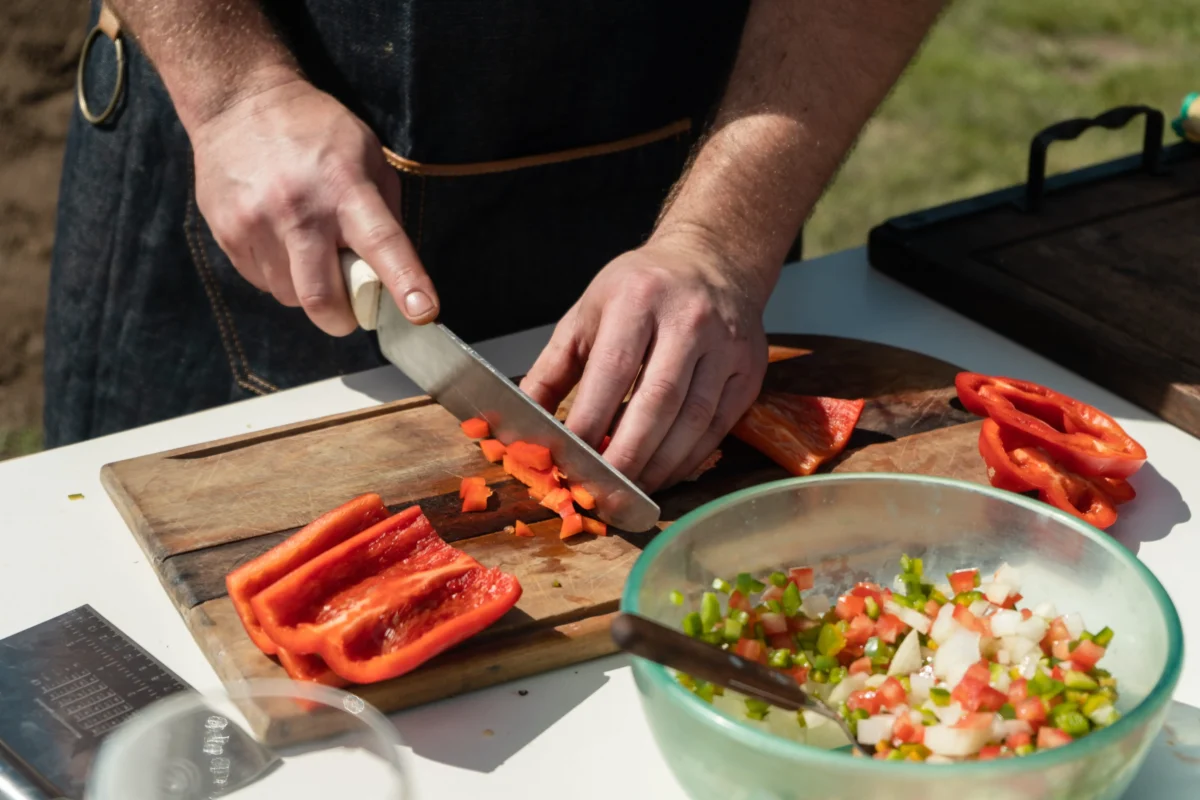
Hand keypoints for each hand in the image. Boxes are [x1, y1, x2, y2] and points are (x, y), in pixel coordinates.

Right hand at [191, 74, 437, 334]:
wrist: (238, 101)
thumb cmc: (315, 130)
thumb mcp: (367, 155)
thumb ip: (385, 212)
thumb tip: (395, 272)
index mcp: (346, 187)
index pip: (382, 243)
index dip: (405, 283)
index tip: (423, 313)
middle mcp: (299, 210)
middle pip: (322, 299)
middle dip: (343, 318)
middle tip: (351, 306)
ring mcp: (256, 224)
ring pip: (291, 297)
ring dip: (309, 290)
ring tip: (310, 251)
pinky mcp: (227, 234)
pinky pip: (263, 282)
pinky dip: (281, 275)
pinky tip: (281, 240)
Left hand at [520, 234, 769, 492]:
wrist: (712, 261)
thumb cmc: (639, 292)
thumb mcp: (587, 315)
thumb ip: (551, 371)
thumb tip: (521, 425)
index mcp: (638, 298)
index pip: (613, 371)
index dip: (590, 421)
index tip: (569, 461)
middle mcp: (688, 319)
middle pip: (658, 402)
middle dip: (627, 456)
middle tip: (601, 492)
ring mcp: (726, 345)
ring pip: (693, 421)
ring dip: (659, 466)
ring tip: (629, 491)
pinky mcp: (749, 370)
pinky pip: (719, 427)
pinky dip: (688, 459)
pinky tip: (664, 474)